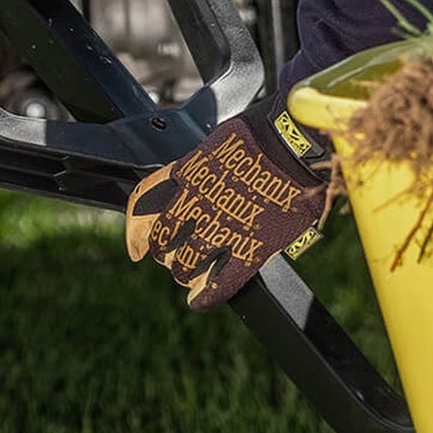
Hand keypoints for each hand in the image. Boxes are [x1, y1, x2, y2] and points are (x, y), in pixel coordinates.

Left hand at [124, 96, 328, 310]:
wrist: (298, 142)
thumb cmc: (267, 131)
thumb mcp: (221, 141)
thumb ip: (207, 163)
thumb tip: (205, 170)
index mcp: (187, 174)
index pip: (144, 205)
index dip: (134, 230)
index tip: (135, 247)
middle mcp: (196, 203)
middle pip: (162, 239)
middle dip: (162, 252)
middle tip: (169, 257)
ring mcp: (222, 228)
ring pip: (186, 264)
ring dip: (183, 273)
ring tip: (187, 275)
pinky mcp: (250, 248)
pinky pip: (221, 283)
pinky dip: (207, 297)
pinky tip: (199, 302)